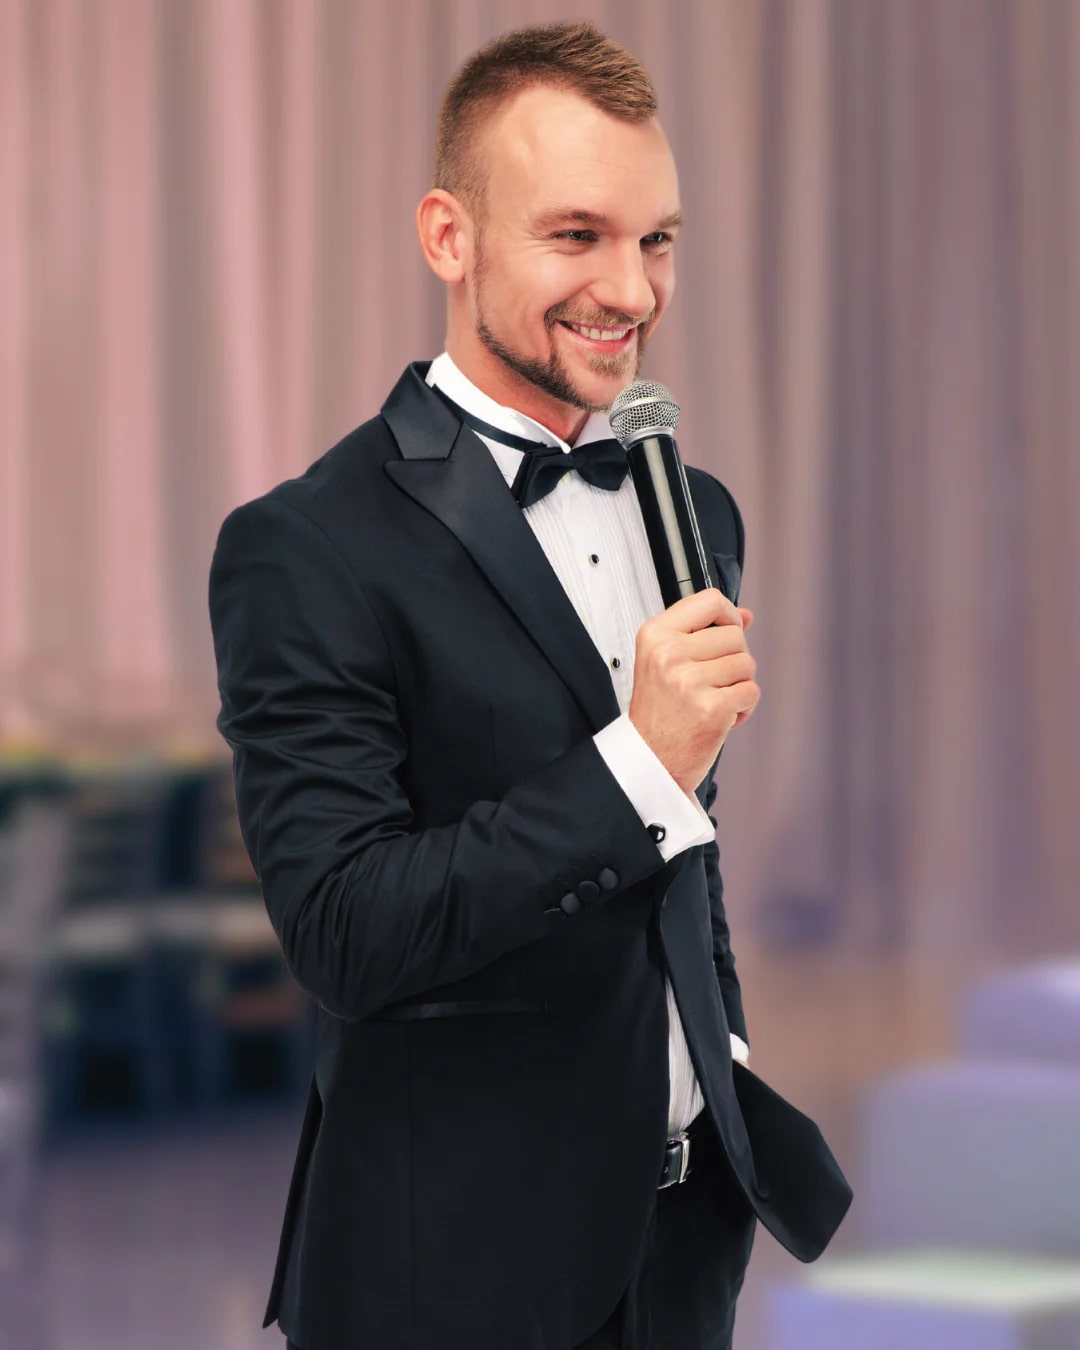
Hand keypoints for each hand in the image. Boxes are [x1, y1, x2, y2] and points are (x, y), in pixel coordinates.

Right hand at [628, 589, 759, 793]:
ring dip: (738, 684)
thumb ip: (703, 632)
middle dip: (733, 659)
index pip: (710, 600)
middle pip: (735, 635)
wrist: (650, 757)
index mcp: (656, 635)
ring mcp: (690, 682)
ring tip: (713, 699)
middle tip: (710, 681)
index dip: (728, 615)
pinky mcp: (712, 709)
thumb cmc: (659, 710)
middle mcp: (670, 654)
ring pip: (747, 663)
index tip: (725, 632)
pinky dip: (743, 707)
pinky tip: (720, 715)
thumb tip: (745, 615)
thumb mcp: (666, 659)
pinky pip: (751, 691)